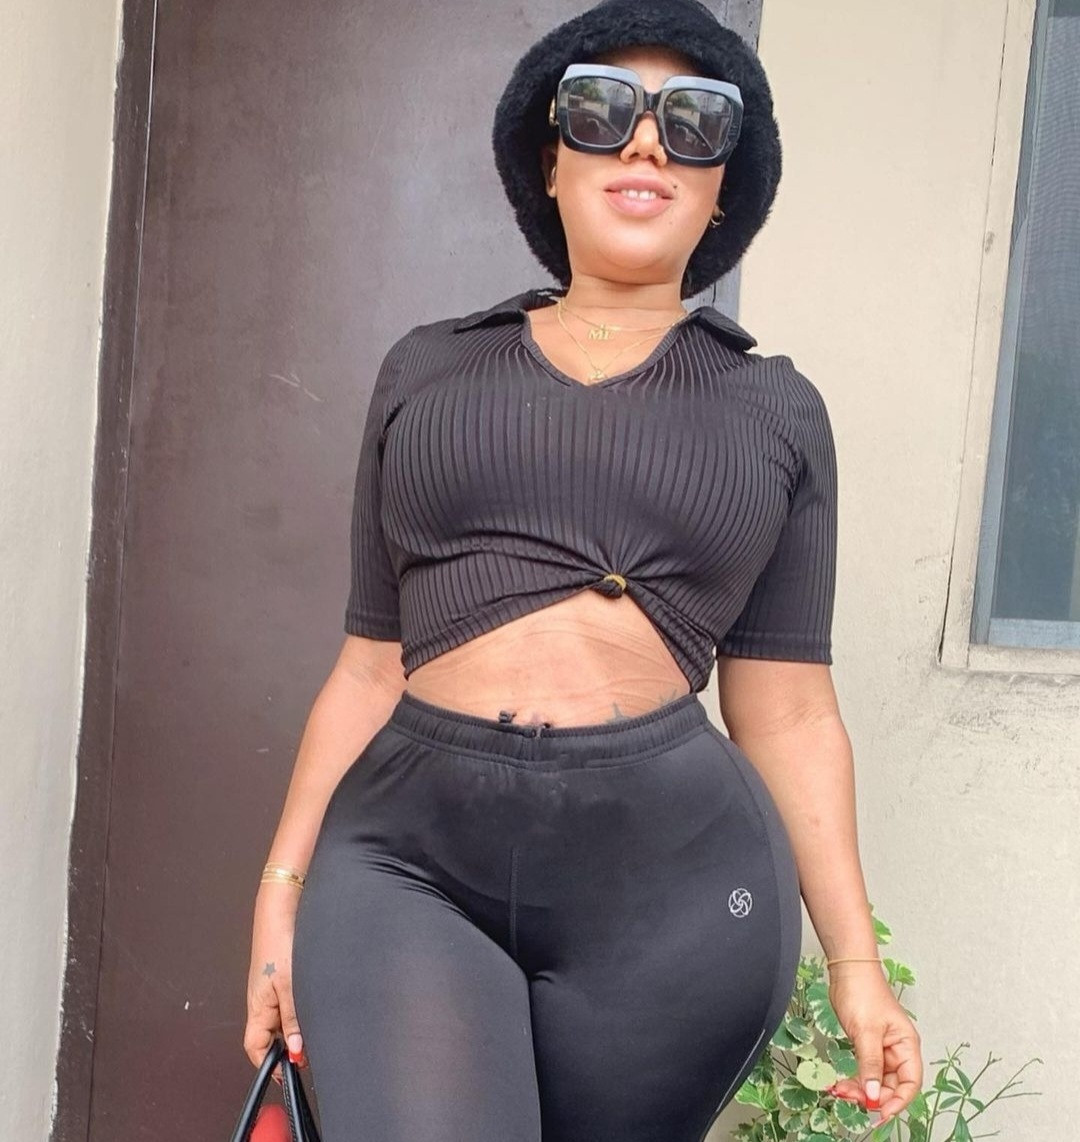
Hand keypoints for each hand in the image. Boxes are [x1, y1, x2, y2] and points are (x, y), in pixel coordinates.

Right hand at [244, 883, 307, 1082]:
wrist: (284, 909)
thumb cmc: (279, 942)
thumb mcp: (289, 985)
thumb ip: (292, 1018)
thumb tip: (294, 1051)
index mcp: (258, 1006)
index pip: (256, 1047)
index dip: (269, 1064)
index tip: (289, 1073)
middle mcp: (264, 1000)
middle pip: (272, 1035)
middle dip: (289, 1047)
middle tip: (310, 1053)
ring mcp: (275, 988)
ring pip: (284, 1019)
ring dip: (299, 1027)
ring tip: (317, 1030)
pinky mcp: (286, 976)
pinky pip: (292, 1002)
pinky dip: (302, 1009)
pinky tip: (317, 1006)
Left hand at [826, 964, 922, 1125]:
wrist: (847, 970)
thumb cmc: (863, 991)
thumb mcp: (866, 1031)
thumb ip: (870, 1064)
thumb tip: (872, 1094)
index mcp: (906, 1045)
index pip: (910, 1083)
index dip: (897, 1101)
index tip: (880, 1113)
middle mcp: (897, 1049)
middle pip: (891, 1084)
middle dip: (872, 1095)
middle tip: (851, 1099)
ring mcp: (881, 1047)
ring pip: (874, 1079)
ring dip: (859, 1089)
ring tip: (840, 1090)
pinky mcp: (866, 1044)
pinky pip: (863, 1069)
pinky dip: (853, 1078)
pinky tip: (841, 1083)